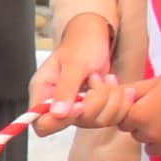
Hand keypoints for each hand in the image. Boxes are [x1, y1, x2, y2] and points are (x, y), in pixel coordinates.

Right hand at [32, 14, 118, 131]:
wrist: (95, 37)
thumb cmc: (80, 45)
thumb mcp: (74, 64)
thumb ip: (65, 90)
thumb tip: (57, 114)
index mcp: (43, 92)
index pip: (41, 123)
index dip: (60, 121)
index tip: (79, 105)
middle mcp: (57, 104)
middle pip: (74, 124)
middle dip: (94, 104)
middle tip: (97, 80)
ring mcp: (76, 108)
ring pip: (96, 122)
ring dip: (110, 100)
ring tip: (106, 79)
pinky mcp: (94, 108)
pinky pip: (110, 117)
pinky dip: (119, 102)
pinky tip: (115, 85)